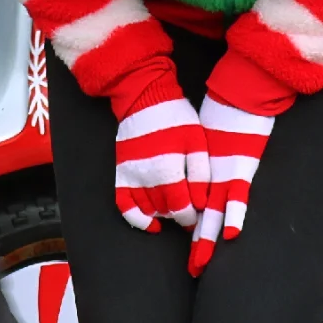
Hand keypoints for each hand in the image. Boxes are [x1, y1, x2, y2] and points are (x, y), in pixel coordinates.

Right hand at [108, 62, 206, 232]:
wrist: (144, 99)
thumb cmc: (175, 118)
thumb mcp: (196, 142)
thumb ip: (200, 174)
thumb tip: (201, 202)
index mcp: (167, 170)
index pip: (180, 208)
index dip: (191, 217)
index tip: (199, 215)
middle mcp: (146, 178)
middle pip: (164, 211)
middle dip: (179, 215)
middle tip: (189, 211)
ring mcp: (131, 176)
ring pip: (147, 209)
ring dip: (162, 214)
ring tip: (174, 208)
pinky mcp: (121, 173)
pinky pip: (123, 204)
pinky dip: (135, 218)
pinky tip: (150, 223)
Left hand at [190, 52, 294, 276]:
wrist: (239, 92)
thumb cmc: (227, 113)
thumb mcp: (211, 141)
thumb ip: (211, 160)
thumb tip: (209, 178)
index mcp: (206, 173)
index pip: (198, 208)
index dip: (194, 230)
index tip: (191, 250)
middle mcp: (212, 177)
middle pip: (203, 217)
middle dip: (198, 244)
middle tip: (193, 270)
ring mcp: (226, 173)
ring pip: (214, 213)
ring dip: (208, 240)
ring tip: (200, 263)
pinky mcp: (241, 166)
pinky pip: (238, 196)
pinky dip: (233, 214)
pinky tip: (227, 235)